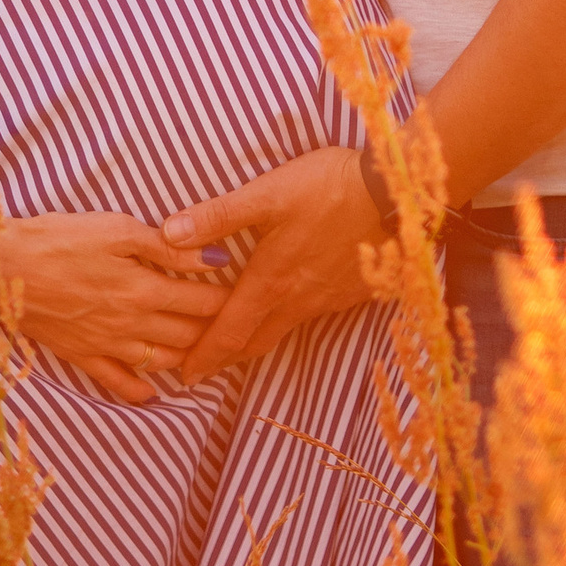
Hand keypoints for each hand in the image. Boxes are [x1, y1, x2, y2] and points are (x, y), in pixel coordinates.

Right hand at [0, 212, 230, 406]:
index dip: (228, 299)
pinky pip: (117, 383)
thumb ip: (167, 248)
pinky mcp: (80, 356)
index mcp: (143, 289)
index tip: (246, 294)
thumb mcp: (116, 230)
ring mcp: (105, 345)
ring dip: (188, 359)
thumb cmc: (57, 239)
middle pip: (188, 335)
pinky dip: (140, 392)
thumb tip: (214, 259)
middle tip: (235, 326)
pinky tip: (155, 393)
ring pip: (162, 362)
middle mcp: (130, 325)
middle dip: (216, 331)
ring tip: (206, 352)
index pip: (201, 301)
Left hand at [161, 148, 389, 380]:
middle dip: (224, 359)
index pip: (229, 332)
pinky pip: (309, 318)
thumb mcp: (268, 194)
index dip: (204, 356)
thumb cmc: (329, 188)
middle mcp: (297, 300)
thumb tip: (168, 233)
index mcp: (271, 282)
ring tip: (234, 349)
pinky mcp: (349, 292)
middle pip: (254, 342)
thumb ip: (218, 215)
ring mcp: (326, 299)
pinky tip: (284, 313)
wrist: (397, 194)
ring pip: (282, 331)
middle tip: (200, 373)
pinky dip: (285, 325)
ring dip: (253, 344)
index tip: (184, 378)